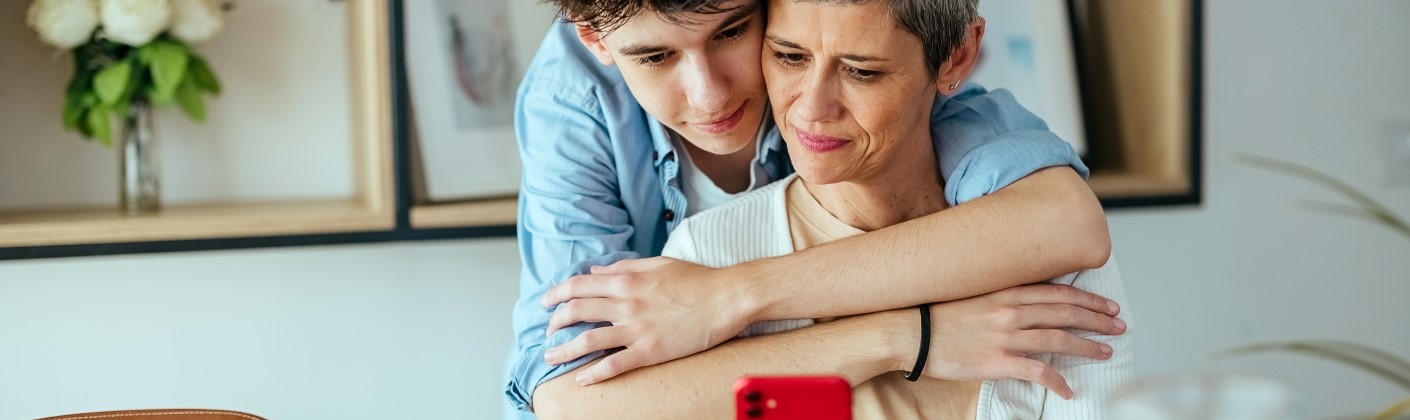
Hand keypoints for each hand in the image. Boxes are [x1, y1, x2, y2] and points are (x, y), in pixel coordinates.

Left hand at [540, 257, 756, 384]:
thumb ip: (624, 267)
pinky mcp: (651, 350)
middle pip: (577, 311)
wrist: (728, 298)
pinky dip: (594, 373)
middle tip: (548, 331)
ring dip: (564, 350)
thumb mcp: (658, 263)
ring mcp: (637, 328)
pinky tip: (582, 379)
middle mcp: (626, 303)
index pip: (579, 285)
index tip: (546, 303)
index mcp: (627, 279)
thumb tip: (596, 271)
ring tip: (551, 356)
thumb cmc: (698, 279)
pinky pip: (615, 364)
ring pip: (588, 340)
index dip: (557, 294)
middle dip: (555, 322)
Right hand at [895, 283, 1125, 398]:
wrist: (908, 331)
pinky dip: (1057, 382)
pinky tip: (1068, 390)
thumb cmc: (935, 313)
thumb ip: (1001, 295)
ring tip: (1105, 353)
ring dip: (1087, 347)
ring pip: (1059, 339)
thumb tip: (1024, 301)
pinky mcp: (996, 361)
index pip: (1058, 292)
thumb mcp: (971, 292)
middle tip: (1119, 326)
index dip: (1087, 298)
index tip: (1106, 305)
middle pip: (1066, 312)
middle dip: (1098, 319)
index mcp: (1005, 291)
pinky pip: (1037, 372)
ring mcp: (1005, 336)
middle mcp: (1010, 310)